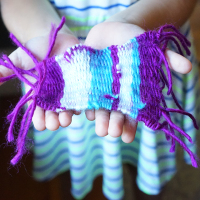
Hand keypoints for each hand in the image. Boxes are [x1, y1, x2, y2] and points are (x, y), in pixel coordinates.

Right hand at [0, 32, 79, 130]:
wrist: (56, 38)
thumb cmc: (36, 49)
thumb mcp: (20, 59)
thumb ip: (7, 69)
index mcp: (39, 93)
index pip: (38, 110)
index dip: (38, 118)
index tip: (40, 125)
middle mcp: (54, 95)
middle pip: (53, 113)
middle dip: (53, 120)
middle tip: (54, 125)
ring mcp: (68, 91)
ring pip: (67, 108)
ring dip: (67, 116)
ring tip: (65, 120)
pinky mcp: (80, 85)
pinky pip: (81, 97)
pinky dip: (81, 104)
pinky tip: (79, 109)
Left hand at [84, 21, 191, 142]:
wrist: (112, 31)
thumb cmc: (134, 42)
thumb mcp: (152, 50)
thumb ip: (168, 58)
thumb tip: (189, 67)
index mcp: (131, 95)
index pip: (132, 115)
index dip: (130, 126)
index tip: (127, 137)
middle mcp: (115, 97)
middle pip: (114, 115)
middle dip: (113, 125)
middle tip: (111, 132)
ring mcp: (99, 91)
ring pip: (98, 110)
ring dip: (99, 120)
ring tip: (100, 129)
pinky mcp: (86, 84)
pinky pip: (84, 97)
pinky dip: (84, 105)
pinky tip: (85, 112)